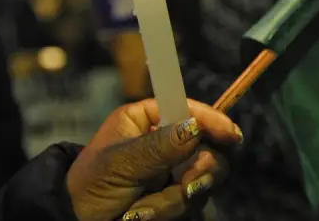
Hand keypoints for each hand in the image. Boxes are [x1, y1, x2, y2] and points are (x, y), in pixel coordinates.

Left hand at [66, 99, 242, 220]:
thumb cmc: (87, 189)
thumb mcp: (118, 164)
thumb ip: (158, 146)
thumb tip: (195, 126)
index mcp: (147, 121)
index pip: (188, 109)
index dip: (213, 120)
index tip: (231, 135)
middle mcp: (166, 145)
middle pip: (208, 149)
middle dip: (196, 173)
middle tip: (185, 187)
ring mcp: (174, 175)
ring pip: (202, 183)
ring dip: (172, 202)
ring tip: (138, 213)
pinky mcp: (177, 202)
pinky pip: (195, 207)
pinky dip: (172, 214)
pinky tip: (143, 218)